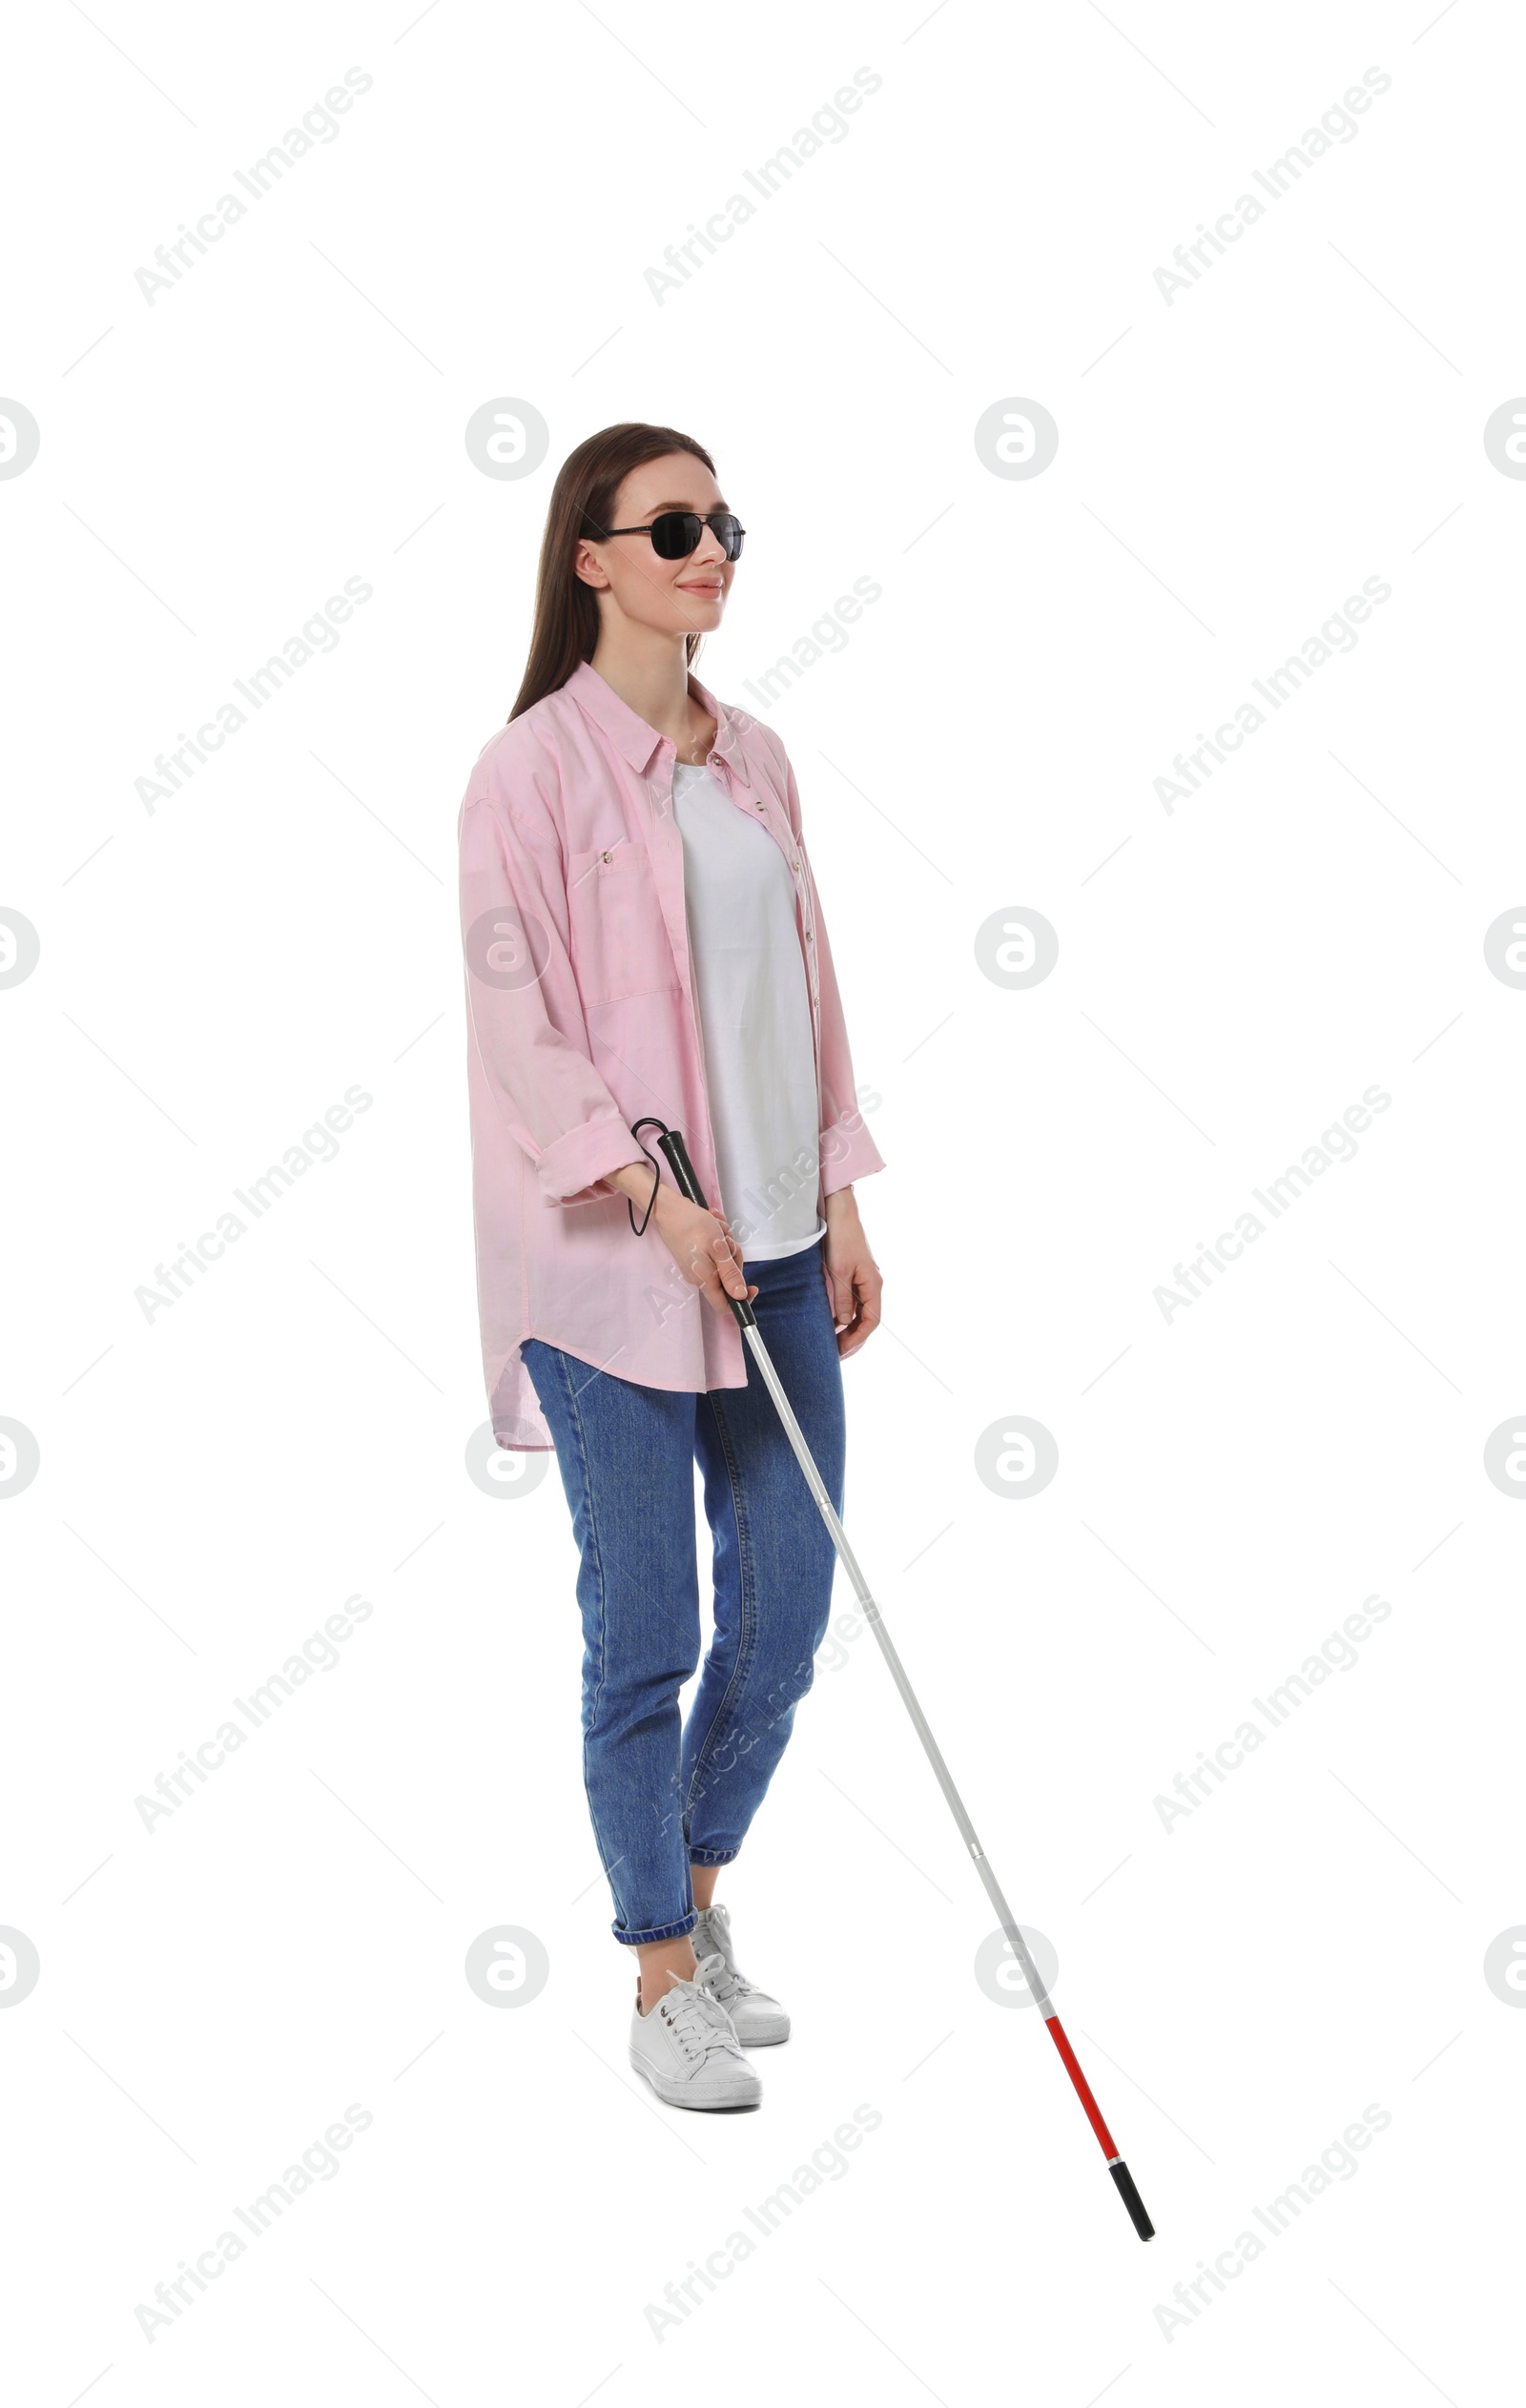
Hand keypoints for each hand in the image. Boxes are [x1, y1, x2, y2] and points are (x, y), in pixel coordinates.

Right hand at [653, 1187, 757, 1318]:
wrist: (669, 1209)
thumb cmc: (693, 1226)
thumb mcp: (718, 1248)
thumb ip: (729, 1273)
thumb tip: (740, 1296)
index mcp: (704, 1280)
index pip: (725, 1305)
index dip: (742, 1299)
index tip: (753, 1286)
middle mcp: (699, 1276)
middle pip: (728, 1277)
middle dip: (734, 1257)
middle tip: (728, 1241)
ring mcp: (697, 1265)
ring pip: (723, 1260)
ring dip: (726, 1242)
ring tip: (717, 1227)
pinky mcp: (695, 1254)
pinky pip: (715, 1251)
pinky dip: (718, 1237)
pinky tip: (713, 1224)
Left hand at [823, 1188, 880, 1357]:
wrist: (840, 1213)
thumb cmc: (841, 1238)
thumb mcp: (839, 1271)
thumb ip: (843, 1298)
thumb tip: (845, 1323)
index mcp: (873, 1284)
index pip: (871, 1320)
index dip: (858, 1338)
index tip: (843, 1350)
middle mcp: (872, 1284)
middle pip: (867, 1319)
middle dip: (854, 1338)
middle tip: (837, 1353)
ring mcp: (863, 1280)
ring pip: (860, 1312)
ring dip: (849, 1328)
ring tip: (834, 1343)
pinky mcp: (854, 1275)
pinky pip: (853, 1301)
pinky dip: (845, 1315)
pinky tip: (833, 1323)